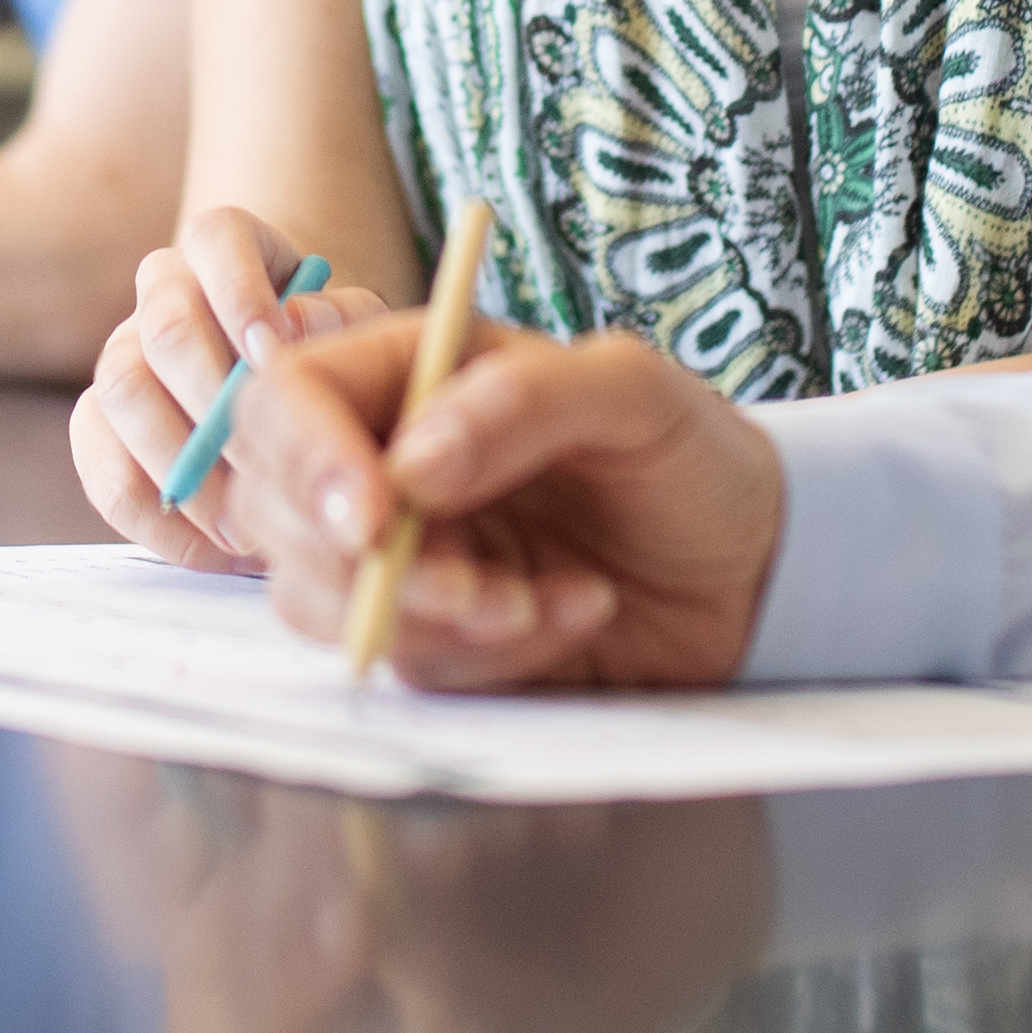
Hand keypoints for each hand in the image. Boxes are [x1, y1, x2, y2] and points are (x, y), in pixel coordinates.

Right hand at [72, 207, 390, 569]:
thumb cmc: (335, 354)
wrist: (298, 398)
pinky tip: (214, 548)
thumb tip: (297, 323)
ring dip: (182, 462)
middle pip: (163, 324)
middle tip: (266, 464)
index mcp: (226, 247)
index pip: (215, 238)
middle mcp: (162, 292)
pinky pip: (100, 467)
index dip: (238, 292)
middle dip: (213, 400)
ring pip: (120, 390)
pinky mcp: (98, 426)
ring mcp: (123, 355)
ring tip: (246, 522)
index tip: (273, 352)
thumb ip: (342, 319)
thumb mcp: (359, 326)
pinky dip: (153, 516)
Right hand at [218, 325, 786, 693]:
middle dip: (366, 567)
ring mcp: (400, 549)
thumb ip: (523, 404)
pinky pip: (408, 660)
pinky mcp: (430, 631)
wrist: (755, 569)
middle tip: (479, 589)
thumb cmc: (695, 458)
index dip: (305, 460)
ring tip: (549, 599)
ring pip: (321, 600)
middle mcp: (385, 458)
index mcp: (413, 372)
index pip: (289, 400)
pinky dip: (492, 655)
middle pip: (275, 510)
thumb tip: (412, 463)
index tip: (371, 520)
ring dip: (434, 619)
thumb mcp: (636, 395)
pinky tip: (574, 610)